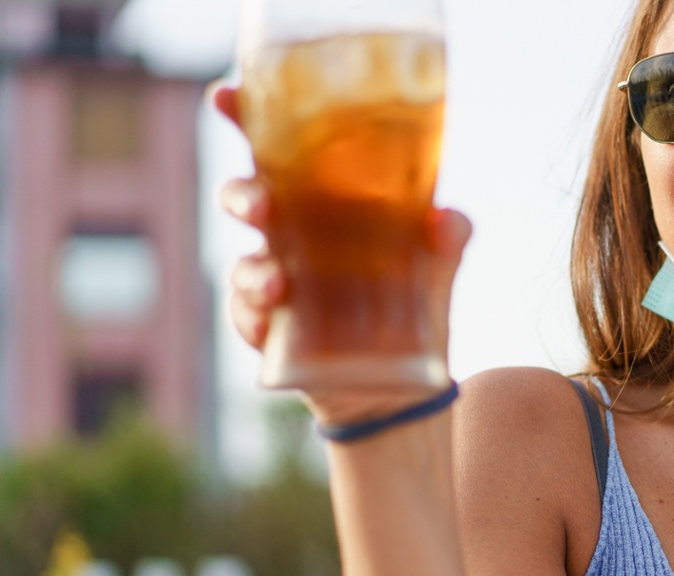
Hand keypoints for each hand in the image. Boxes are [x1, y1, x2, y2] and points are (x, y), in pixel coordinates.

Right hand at [210, 82, 472, 424]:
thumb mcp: (437, 264)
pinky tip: (271, 322)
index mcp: (322, 202)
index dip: (245, 117)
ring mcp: (274, 282)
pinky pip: (246, 318)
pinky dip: (254, 318)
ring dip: (252, 270)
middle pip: (245, 200)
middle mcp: (290, 236)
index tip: (225, 94)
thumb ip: (447, 237)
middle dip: (242, 196)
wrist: (400, 382)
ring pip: (243, 264)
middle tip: (261, 205)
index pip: (276, 149)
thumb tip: (448, 219)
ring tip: (278, 283)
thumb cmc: (410, 301)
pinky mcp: (268, 330)